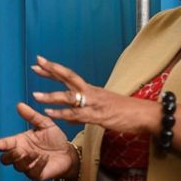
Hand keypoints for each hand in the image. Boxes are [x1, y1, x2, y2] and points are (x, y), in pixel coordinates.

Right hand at [0, 102, 75, 180]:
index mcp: (20, 142)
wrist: (69, 153)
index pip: (5, 144)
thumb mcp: (45, 124)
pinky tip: (45, 158)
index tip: (0, 144)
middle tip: (19, 150)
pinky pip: (32, 172)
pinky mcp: (37, 174)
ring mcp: (28, 165)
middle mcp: (22, 154)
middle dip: (9, 155)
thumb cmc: (55, 138)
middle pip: (5, 159)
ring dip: (26, 159)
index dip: (1, 145)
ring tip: (36, 153)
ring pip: (18, 166)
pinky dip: (38, 165)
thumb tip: (19, 105)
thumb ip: (32, 116)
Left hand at [31, 55, 158, 134]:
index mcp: (92, 90)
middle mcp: (91, 92)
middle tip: (35, 64)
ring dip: (52, 96)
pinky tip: (50, 113)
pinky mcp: (98, 116)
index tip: (39, 61)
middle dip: (51, 71)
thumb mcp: (101, 112)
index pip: (69, 76)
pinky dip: (62, 114)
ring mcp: (94, 103)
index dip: (54, 69)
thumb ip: (83, 115)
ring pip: (70, 97)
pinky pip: (77, 114)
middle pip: (69, 78)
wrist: (145, 115)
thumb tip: (69, 119)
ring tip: (35, 95)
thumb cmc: (125, 113)